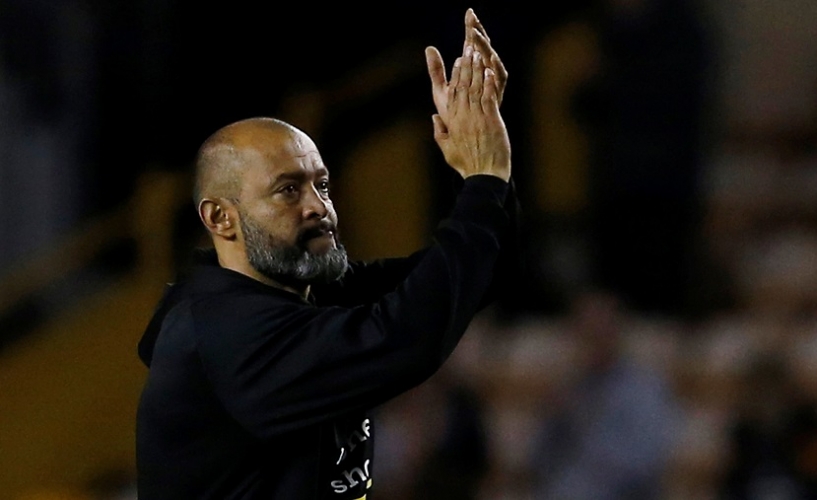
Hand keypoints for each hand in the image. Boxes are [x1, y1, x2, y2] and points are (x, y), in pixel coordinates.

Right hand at [425, 43, 510, 180]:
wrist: (484, 175)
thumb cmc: (466, 164)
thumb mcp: (446, 149)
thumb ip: (439, 132)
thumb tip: (434, 117)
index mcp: (452, 121)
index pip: (452, 92)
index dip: (456, 74)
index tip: (458, 60)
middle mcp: (463, 116)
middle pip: (464, 85)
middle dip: (467, 65)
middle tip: (469, 48)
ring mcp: (477, 117)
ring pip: (476, 88)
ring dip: (477, 70)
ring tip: (479, 54)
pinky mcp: (491, 120)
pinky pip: (489, 98)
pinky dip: (489, 84)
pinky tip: (489, 71)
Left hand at [426, 8, 507, 129]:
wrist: (471, 145)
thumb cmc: (456, 118)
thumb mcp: (442, 91)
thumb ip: (437, 71)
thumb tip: (429, 48)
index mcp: (472, 72)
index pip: (472, 46)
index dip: (471, 29)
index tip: (469, 13)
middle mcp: (485, 76)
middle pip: (483, 49)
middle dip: (479, 33)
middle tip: (474, 18)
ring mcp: (492, 87)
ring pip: (491, 61)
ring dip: (485, 48)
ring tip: (477, 35)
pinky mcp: (497, 100)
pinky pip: (498, 82)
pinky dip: (495, 71)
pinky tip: (490, 60)